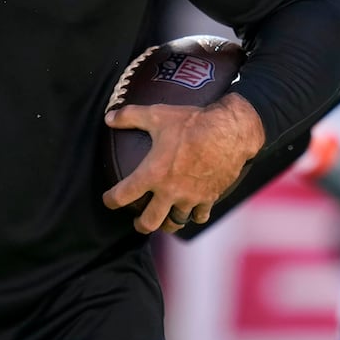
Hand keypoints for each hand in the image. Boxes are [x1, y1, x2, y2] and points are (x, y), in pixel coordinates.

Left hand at [102, 93, 263, 234]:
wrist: (230, 131)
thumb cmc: (192, 122)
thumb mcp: (158, 114)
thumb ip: (130, 116)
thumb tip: (109, 118)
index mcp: (153, 174)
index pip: (123, 195)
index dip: (111, 200)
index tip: (108, 200)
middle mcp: (170, 191)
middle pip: (149, 222)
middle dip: (140, 225)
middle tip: (138, 221)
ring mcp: (191, 197)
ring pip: (175, 221)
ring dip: (167, 222)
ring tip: (164, 219)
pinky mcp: (209, 197)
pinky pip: (200, 215)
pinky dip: (194, 215)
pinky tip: (193, 211)